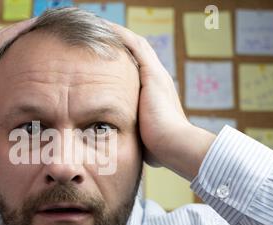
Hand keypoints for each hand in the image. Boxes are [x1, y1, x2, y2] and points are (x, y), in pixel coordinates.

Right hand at [0, 19, 35, 173]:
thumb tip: (16, 140)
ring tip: (41, 24)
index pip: (6, 68)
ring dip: (22, 31)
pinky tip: (32, 23)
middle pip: (5, 51)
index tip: (41, 59)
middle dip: (24, 43)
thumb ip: (2, 128)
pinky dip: (17, 30)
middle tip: (44, 36)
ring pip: (3, 41)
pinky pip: (1, 40)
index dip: (22, 61)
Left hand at [109, 23, 215, 179]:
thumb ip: (134, 135)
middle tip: (100, 37)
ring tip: (99, 26)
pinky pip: (135, 46)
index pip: (136, 70)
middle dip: (118, 44)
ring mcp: (156, 75)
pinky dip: (121, 35)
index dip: (121, 61)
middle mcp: (157, 80)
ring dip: (118, 35)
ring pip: (135, 46)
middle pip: (136, 54)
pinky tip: (106, 27)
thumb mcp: (142, 137)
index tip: (103, 58)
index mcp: (154, 94)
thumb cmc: (158, 149)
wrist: (173, 146)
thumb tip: (122, 147)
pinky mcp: (153, 74)